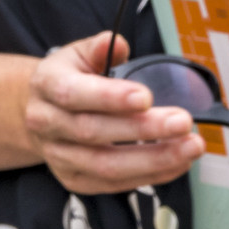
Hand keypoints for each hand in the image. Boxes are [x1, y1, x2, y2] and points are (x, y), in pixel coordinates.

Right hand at [25, 33, 205, 194]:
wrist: (39, 112)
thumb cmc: (67, 79)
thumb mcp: (77, 55)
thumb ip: (98, 48)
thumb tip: (117, 44)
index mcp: (46, 85)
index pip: (73, 93)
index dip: (110, 97)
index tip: (147, 97)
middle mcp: (47, 123)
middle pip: (94, 132)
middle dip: (144, 129)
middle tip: (183, 121)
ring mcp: (58, 156)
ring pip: (106, 165)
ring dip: (154, 159)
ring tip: (189, 146)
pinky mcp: (74, 179)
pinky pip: (114, 184)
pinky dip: (151, 175)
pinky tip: (177, 162)